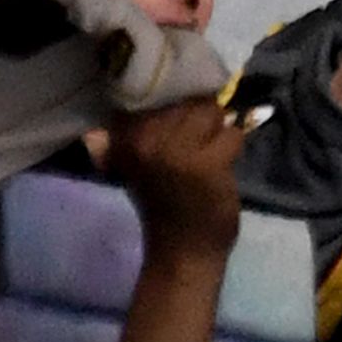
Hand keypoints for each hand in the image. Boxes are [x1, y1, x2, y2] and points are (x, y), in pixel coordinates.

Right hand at [108, 99, 243, 260]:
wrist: (181, 251)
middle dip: (200, 116)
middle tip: (197, 142)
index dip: (176, 96)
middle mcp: (145, 138)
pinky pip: (232, 134)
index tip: (182, 115)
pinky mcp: (206, 163)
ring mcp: (176, 150)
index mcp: (123, 136)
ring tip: (209, 153)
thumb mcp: (136, 165)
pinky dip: (233, 147)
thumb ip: (130, 135)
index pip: (156, 89)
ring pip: (212, 111)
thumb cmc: (163, 204)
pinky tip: (221, 167)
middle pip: (188, 98)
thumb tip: (109, 115)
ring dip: (218, 131)